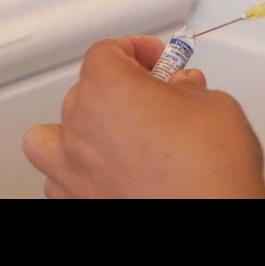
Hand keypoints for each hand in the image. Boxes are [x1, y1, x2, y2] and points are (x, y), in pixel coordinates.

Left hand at [24, 36, 264, 198]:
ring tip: (109, 130)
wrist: (212, 216)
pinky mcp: (78, 202)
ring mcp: (73, 169)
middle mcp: (81, 126)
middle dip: (120, 88)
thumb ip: (189, 90)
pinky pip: (57, 179)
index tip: (158, 58)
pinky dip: (74, 171)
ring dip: (79, 128)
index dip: (136, 49)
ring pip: (51, 136)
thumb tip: (184, 90)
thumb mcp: (213, 105)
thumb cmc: (208, 171)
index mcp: (107, 88)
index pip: (107, 51)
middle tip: (156, 95)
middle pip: (84, 90)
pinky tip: (101, 170)